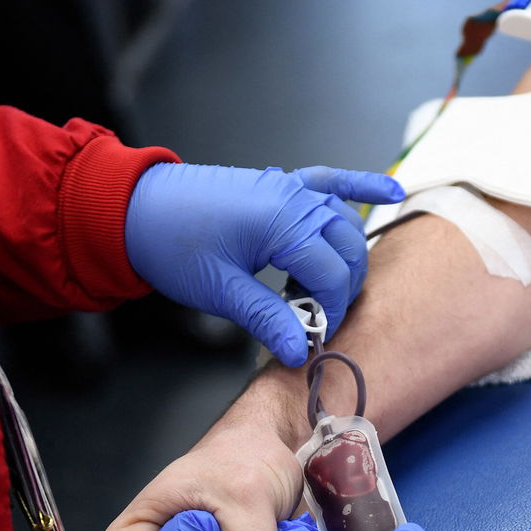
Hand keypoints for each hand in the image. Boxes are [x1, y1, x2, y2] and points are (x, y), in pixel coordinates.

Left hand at [125, 163, 403, 365]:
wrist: (136, 210)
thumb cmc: (171, 245)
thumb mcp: (219, 290)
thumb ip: (266, 317)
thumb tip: (299, 350)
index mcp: (280, 221)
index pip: (331, 273)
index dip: (329, 309)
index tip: (313, 334)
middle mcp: (293, 198)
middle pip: (348, 247)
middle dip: (341, 287)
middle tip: (316, 317)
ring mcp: (289, 187)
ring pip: (345, 220)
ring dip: (346, 254)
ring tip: (321, 287)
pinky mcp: (281, 185)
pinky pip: (332, 180)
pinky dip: (363, 183)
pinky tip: (395, 189)